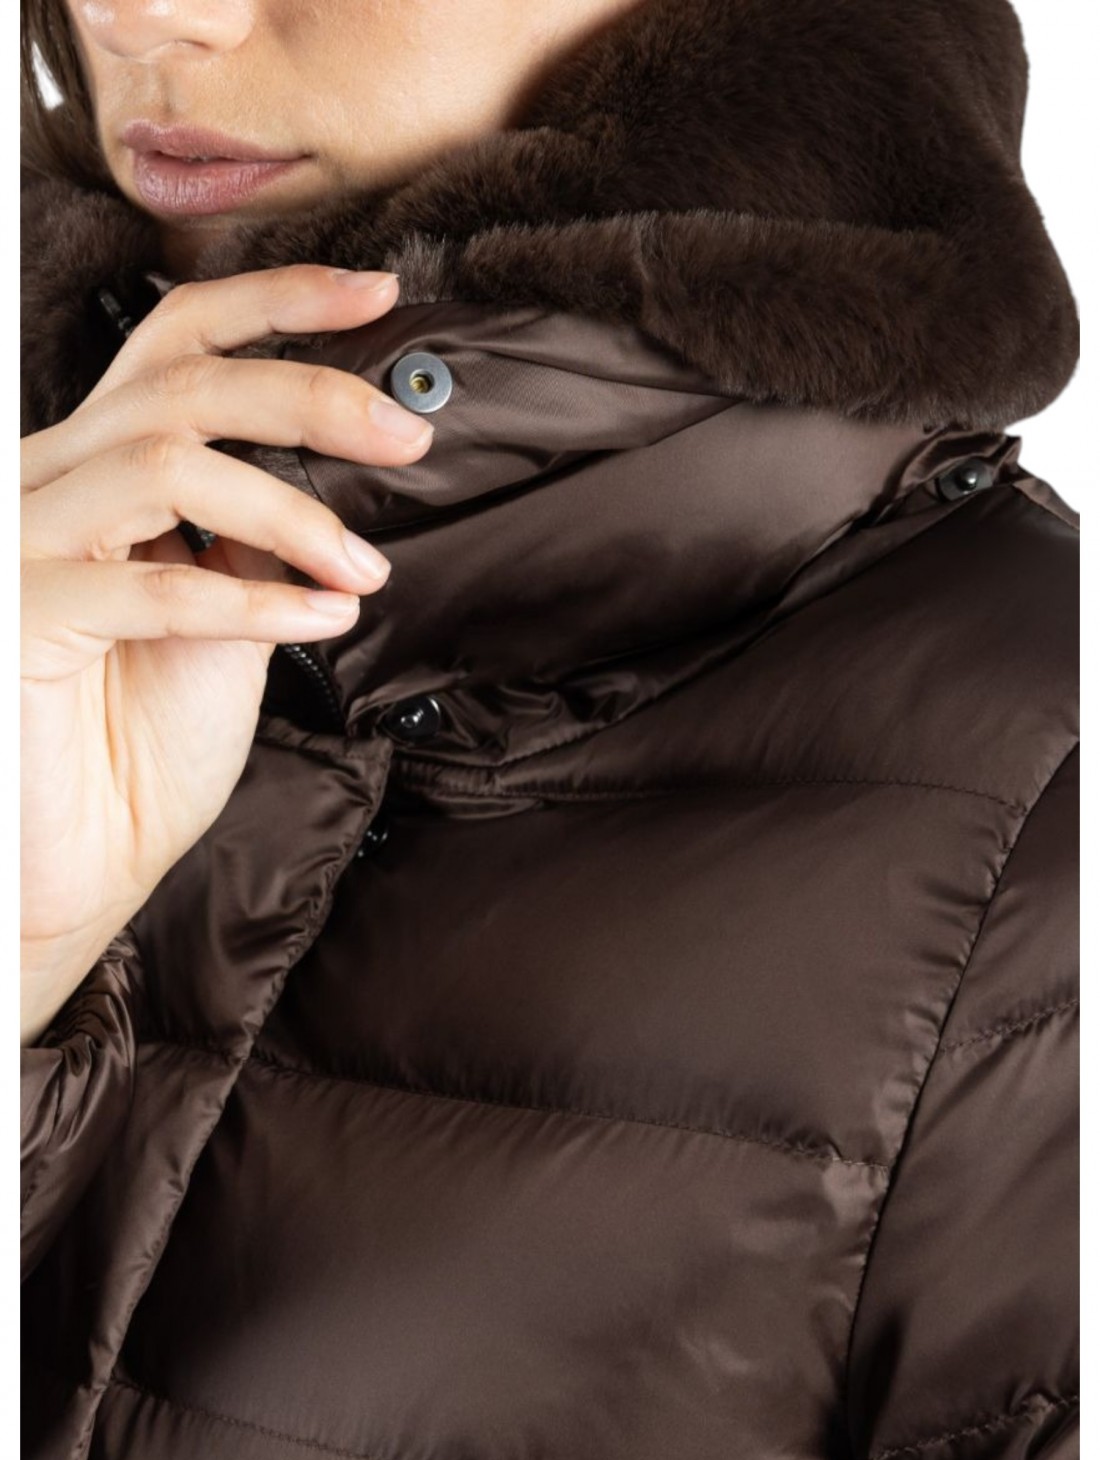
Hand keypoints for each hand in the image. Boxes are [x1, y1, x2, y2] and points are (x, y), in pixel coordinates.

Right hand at [20, 264, 431, 1042]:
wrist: (85, 861)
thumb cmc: (148, 746)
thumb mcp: (224, 618)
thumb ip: (255, 537)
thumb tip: (330, 475)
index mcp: (95, 471)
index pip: (176, 344)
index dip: (276, 303)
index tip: (379, 296)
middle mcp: (45, 487)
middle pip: (179, 385)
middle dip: (310, 396)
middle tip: (410, 435)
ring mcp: (20, 548)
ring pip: (163, 464)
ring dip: (289, 510)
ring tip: (363, 564)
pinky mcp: (19, 620)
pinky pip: (149, 585)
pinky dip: (252, 598)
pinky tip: (324, 616)